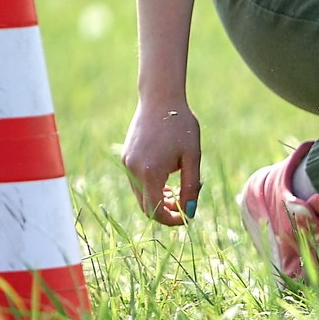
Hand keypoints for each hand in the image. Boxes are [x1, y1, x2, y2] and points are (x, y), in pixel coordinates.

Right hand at [122, 98, 203, 225]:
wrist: (160, 99)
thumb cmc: (181, 126)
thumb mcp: (192, 157)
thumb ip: (191, 186)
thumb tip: (189, 212)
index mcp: (150, 172)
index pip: (155, 210)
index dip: (171, 220)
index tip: (186, 217)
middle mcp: (133, 170)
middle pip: (145, 206)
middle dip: (164, 211)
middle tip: (184, 205)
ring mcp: (126, 163)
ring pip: (140, 194)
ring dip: (157, 199)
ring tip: (177, 190)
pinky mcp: (126, 157)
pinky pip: (136, 181)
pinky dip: (150, 187)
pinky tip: (167, 179)